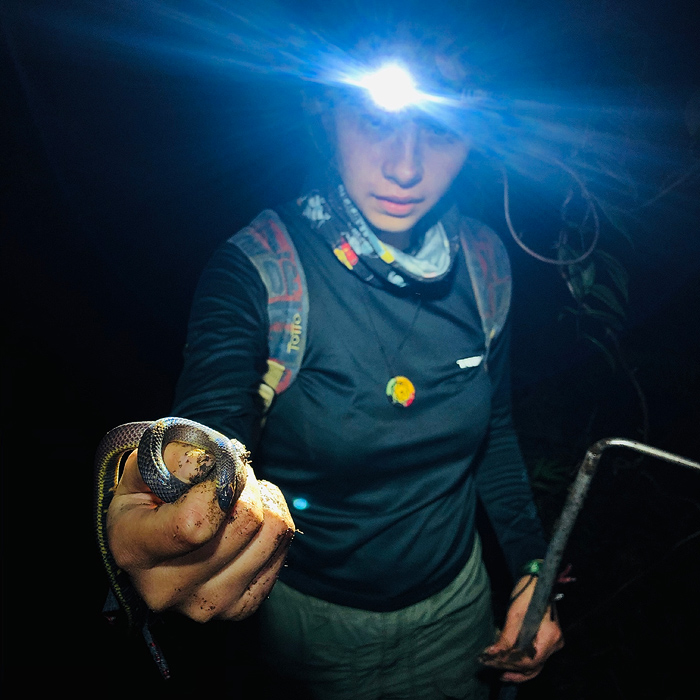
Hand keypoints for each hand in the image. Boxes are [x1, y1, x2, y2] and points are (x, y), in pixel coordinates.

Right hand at [107, 440, 294, 621]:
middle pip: (245, 522)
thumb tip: (219, 463)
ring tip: (237, 494)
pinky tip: (247, 517)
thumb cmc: (151, 490)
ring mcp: (205, 605)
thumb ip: (178, 455)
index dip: (219, 485)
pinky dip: (273, 519)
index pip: (196, 523)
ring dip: (262, 499)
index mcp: (135, 548)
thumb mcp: (148, 462)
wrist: (153, 531)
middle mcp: (167, 588)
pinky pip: (283, 545)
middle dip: (245, 483)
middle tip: (228, 474)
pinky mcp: (239, 607)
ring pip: (272, 532)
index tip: (215, 466)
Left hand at [479, 575, 563, 682]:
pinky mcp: (548, 640)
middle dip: (510, 667)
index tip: (490, 661)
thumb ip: (506, 637)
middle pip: (532, 665)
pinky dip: (522, 661)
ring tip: (500, 672)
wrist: (537, 579)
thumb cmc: (527, 592)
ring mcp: (553, 642)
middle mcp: (555, 643)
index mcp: (550, 636)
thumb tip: (493, 653)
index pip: (529, 660)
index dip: (509, 663)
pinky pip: (536, 657)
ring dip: (517, 669)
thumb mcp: (514, 614)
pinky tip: (510, 664)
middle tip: (490, 665)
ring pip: (536, 664)